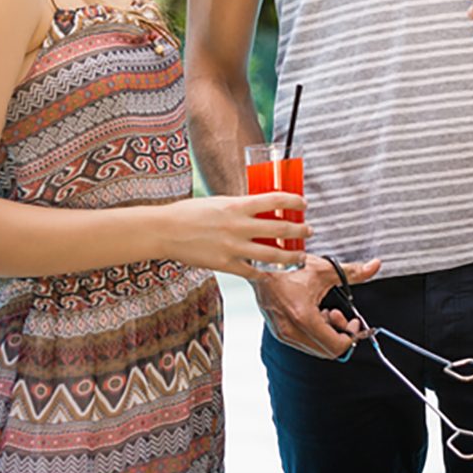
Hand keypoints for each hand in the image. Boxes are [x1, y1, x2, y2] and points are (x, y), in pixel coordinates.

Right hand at [164, 191, 314, 277]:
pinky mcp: (224, 264)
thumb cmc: (188, 212)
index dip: (294, 201)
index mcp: (237, 205)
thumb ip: (239, 206)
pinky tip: (269, 271)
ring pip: (272, 254)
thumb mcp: (218, 202)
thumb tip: (258, 208)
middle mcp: (238, 225)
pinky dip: (263, 272)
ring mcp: (232, 247)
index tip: (303, 204)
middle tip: (309, 230)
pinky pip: (251, 271)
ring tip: (300, 255)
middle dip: (300, 230)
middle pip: (280, 229)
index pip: (275, 200)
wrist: (164, 230)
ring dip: (291, 255)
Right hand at [252, 255, 380, 358]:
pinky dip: (315, 331)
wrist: (261, 266)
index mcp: (304, 318)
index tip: (354, 322)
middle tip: (340, 315)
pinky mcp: (278, 332)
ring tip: (325, 311)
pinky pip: (303, 342)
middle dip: (339, 334)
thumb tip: (375, 265)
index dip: (351, 337)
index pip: (336, 346)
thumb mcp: (325, 269)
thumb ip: (353, 271)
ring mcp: (283, 334)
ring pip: (315, 347)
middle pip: (327, 351)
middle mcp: (291, 331)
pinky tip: (314, 313)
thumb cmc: (291, 266)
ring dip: (327, 332)